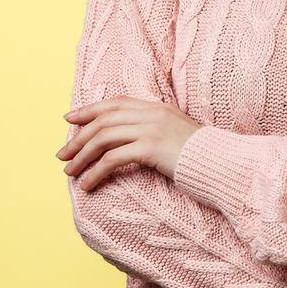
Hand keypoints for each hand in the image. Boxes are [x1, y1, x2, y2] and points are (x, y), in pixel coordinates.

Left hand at [57, 96, 202, 189]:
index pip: (115, 102)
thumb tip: (132, 141)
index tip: (70, 119)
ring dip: (82, 156)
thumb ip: (156, 130)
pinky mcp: (150, 148)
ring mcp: (151, 128)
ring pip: (103, 138)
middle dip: (79, 138)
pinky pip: (112, 159)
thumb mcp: (178, 134)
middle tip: (62, 155)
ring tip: (70, 172)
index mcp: (156, 107)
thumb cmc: (203, 156)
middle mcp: (151, 113)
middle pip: (104, 120)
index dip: (89, 109)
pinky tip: (88, 184)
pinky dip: (95, 172)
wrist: (223, 163)